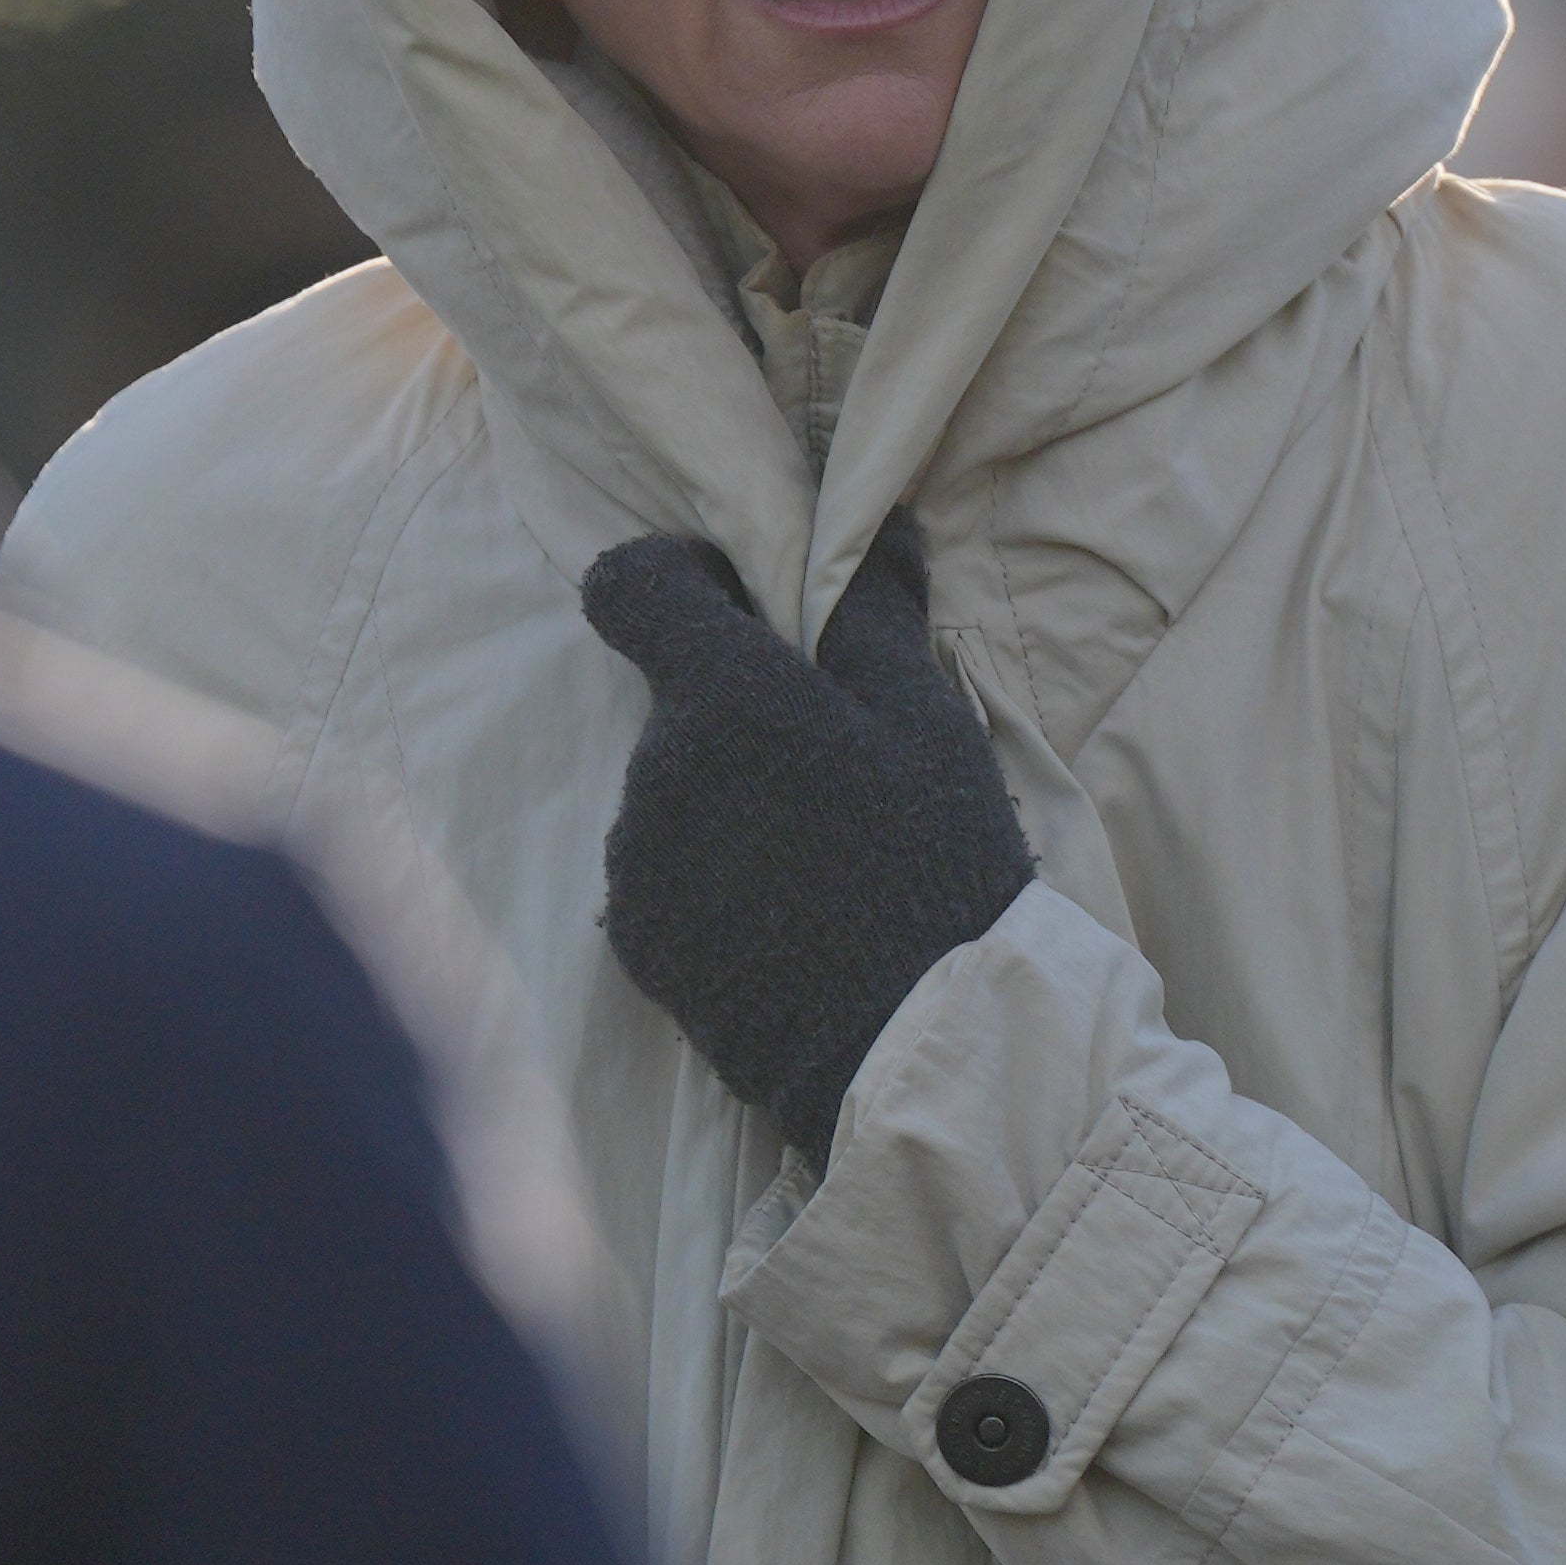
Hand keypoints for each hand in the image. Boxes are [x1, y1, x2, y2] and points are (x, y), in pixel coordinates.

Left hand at [580, 512, 1035, 1156]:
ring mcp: (636, 862)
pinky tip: (785, 914)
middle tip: (828, 765)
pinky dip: (708, 875)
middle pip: (669, 698)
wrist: (911, 1042)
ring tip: (815, 855)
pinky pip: (660, 872)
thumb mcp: (928, 722)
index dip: (677, 577)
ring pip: (666, 788)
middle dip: (733, 709)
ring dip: (720, 796)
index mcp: (725, 696)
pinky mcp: (635, 941)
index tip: (739, 606)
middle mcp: (655, 769)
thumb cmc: (935, 862)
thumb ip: (877, 611)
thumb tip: (875, 522)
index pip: (629, 585)